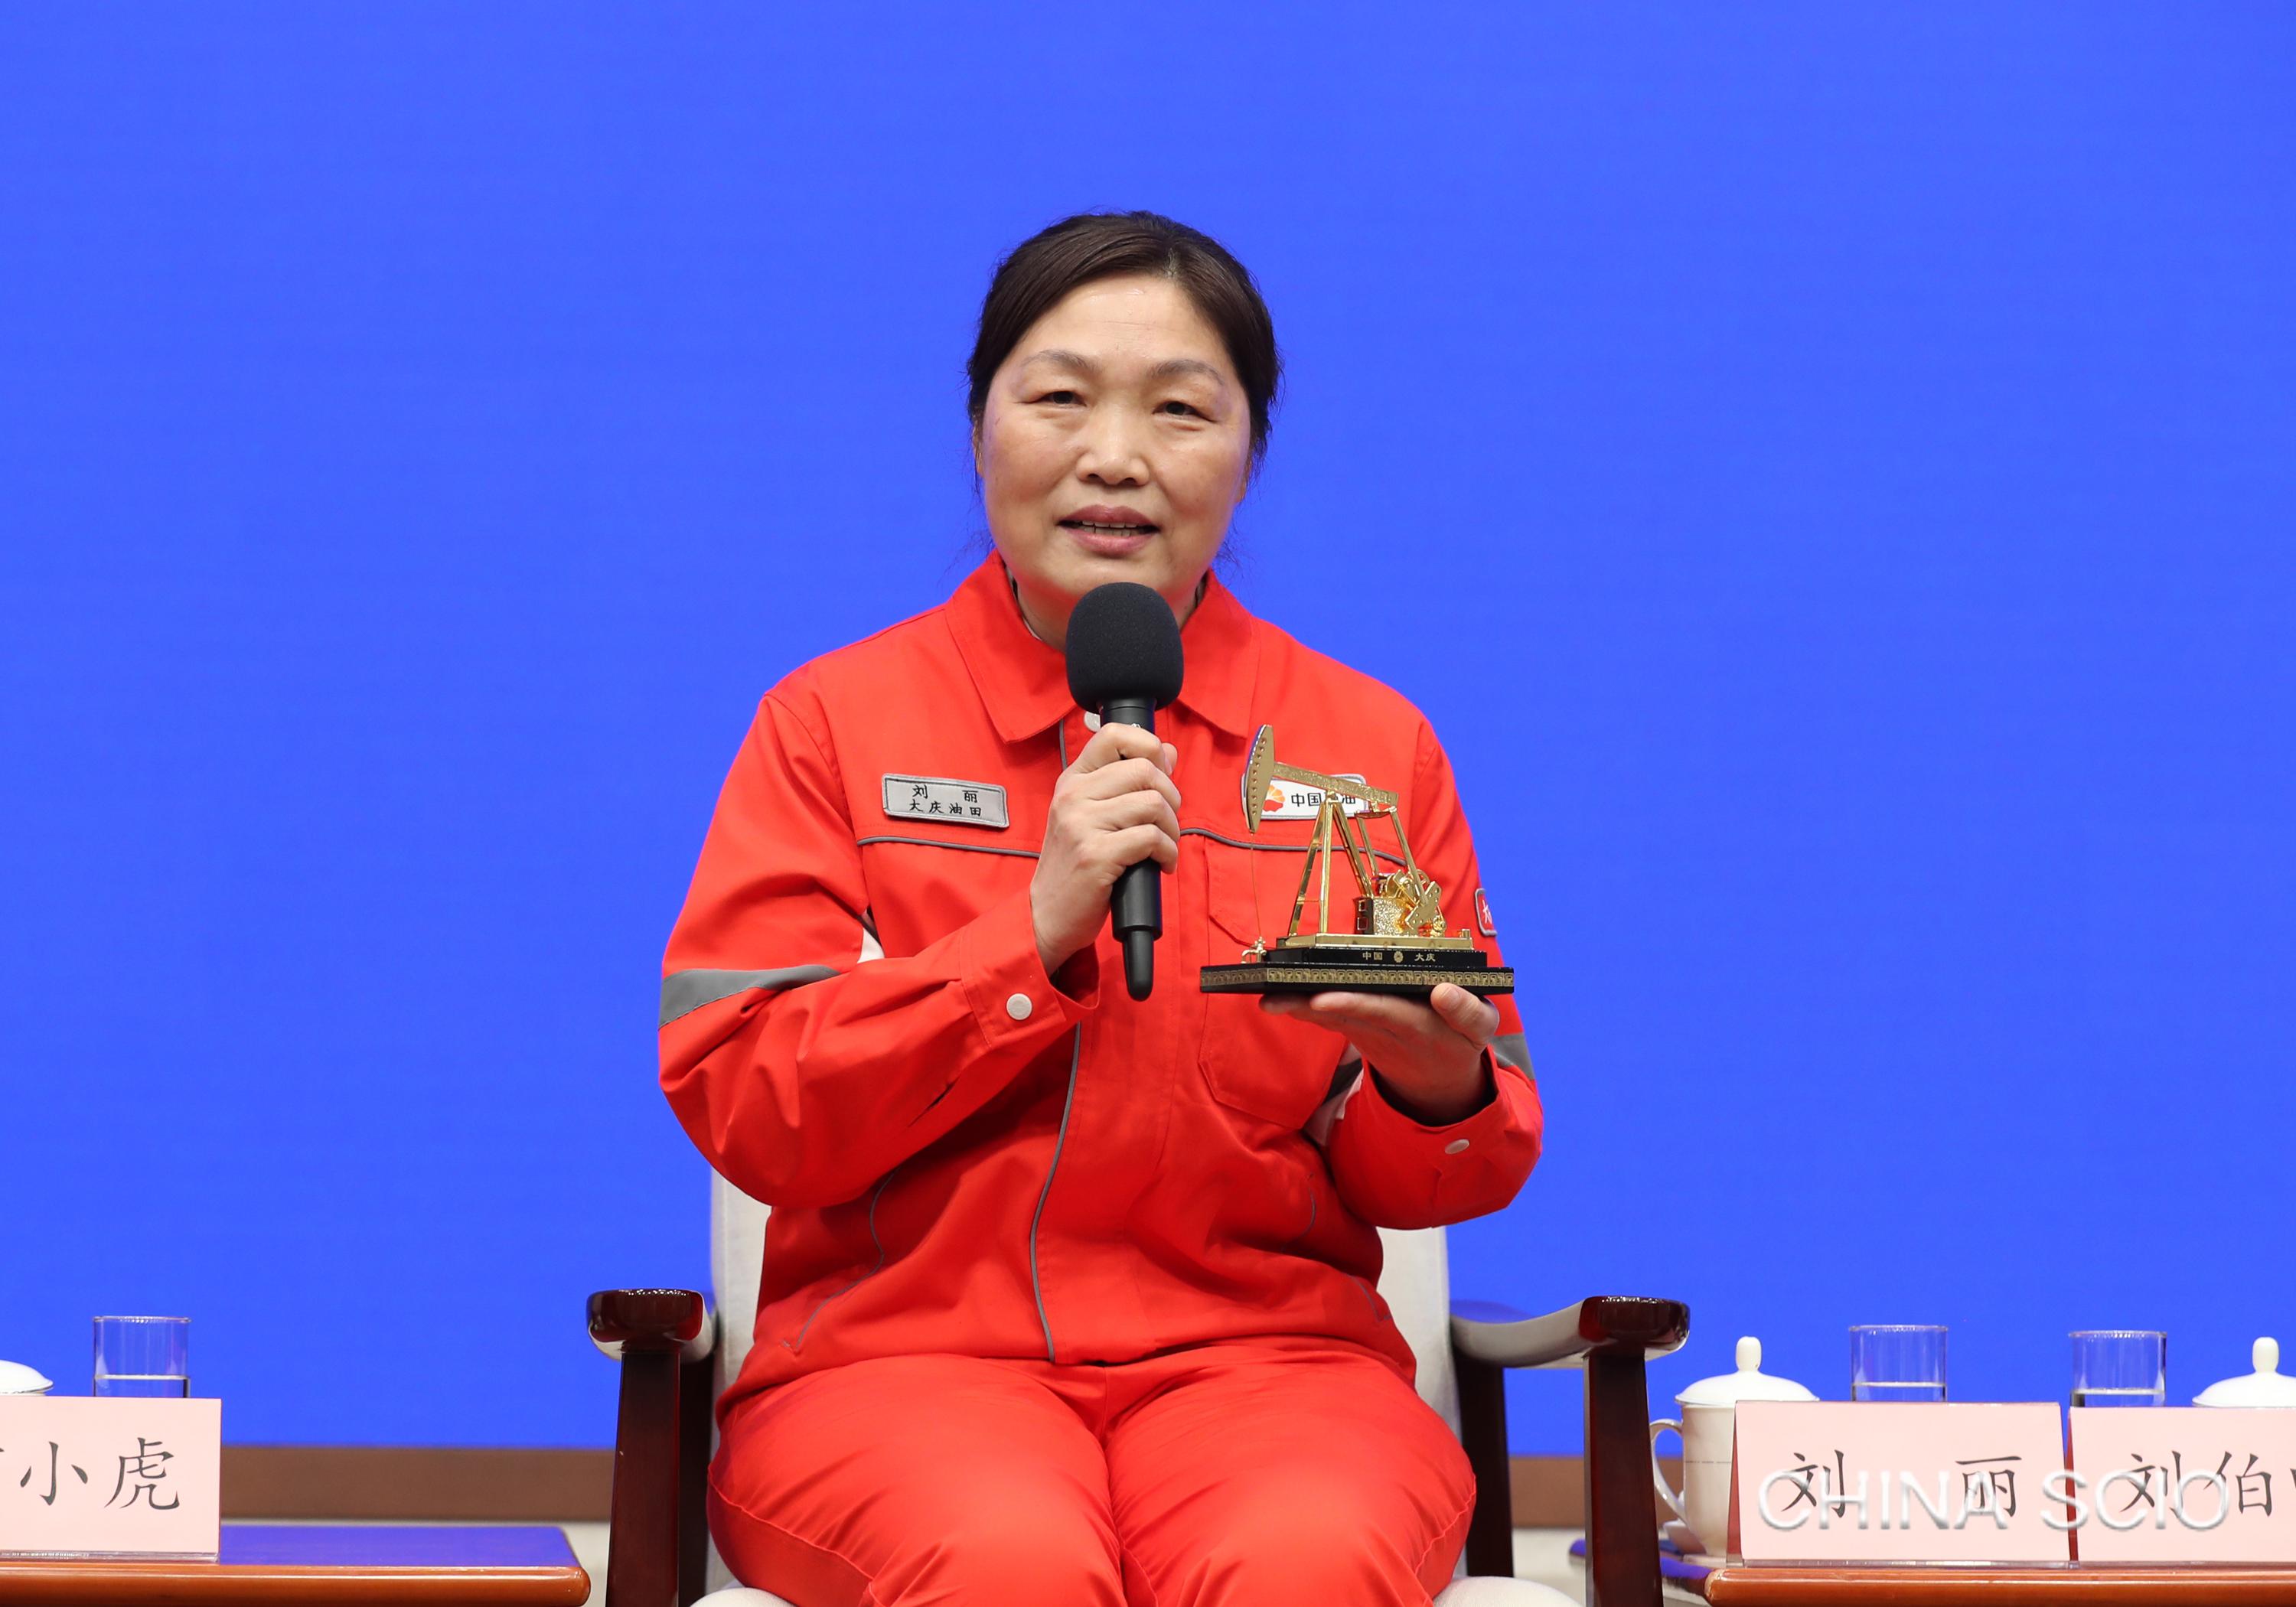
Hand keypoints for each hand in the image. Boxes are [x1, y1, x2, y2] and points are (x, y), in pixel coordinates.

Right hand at [1031, 723, 1181, 973]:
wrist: (1049, 915)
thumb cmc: (1076, 865)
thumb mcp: (1093, 815)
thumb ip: (1127, 781)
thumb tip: (1167, 751)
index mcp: (1073, 780)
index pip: (1113, 734)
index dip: (1147, 746)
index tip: (1159, 774)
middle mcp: (1073, 796)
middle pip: (1144, 770)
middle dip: (1170, 796)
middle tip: (1167, 822)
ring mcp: (1081, 825)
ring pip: (1152, 804)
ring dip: (1172, 828)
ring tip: (1164, 847)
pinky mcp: (1095, 855)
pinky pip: (1151, 838)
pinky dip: (1167, 852)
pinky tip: (1161, 864)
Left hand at [1258, 982, 1498, 1124]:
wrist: (1440, 1082)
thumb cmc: (1460, 1039)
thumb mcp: (1480, 1030)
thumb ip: (1468, 1013)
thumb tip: (1443, 992)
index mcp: (1421, 1026)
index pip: (1385, 1012)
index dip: (1354, 1005)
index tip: (1323, 998)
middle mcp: (1389, 1032)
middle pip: (1348, 1016)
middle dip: (1313, 1006)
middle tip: (1279, 999)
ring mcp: (1371, 1036)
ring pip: (1334, 1020)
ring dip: (1301, 1009)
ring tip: (1268, 998)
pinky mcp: (1359, 1034)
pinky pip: (1330, 1022)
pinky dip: (1305, 1010)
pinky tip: (1278, 1001)